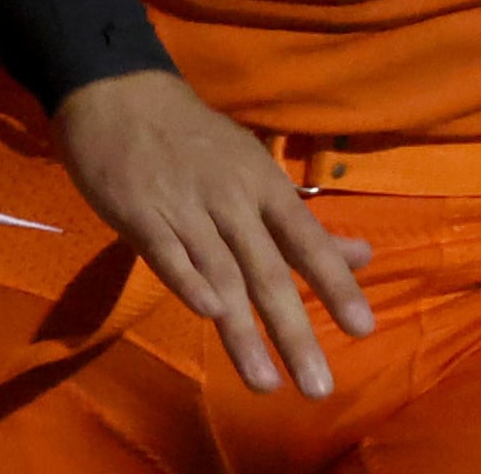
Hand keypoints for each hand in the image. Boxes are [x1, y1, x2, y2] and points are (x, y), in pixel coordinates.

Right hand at [53, 69, 375, 398]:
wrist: (117, 93)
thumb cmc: (194, 139)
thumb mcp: (254, 168)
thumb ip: (302, 222)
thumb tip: (364, 255)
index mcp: (263, 186)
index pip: (307, 240)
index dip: (335, 283)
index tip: (364, 329)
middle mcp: (231, 200)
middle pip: (267, 271)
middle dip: (294, 331)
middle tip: (318, 387)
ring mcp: (184, 207)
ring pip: (220, 274)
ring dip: (243, 333)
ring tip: (264, 384)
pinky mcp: (139, 212)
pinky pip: (166, 252)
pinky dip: (187, 280)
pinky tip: (206, 313)